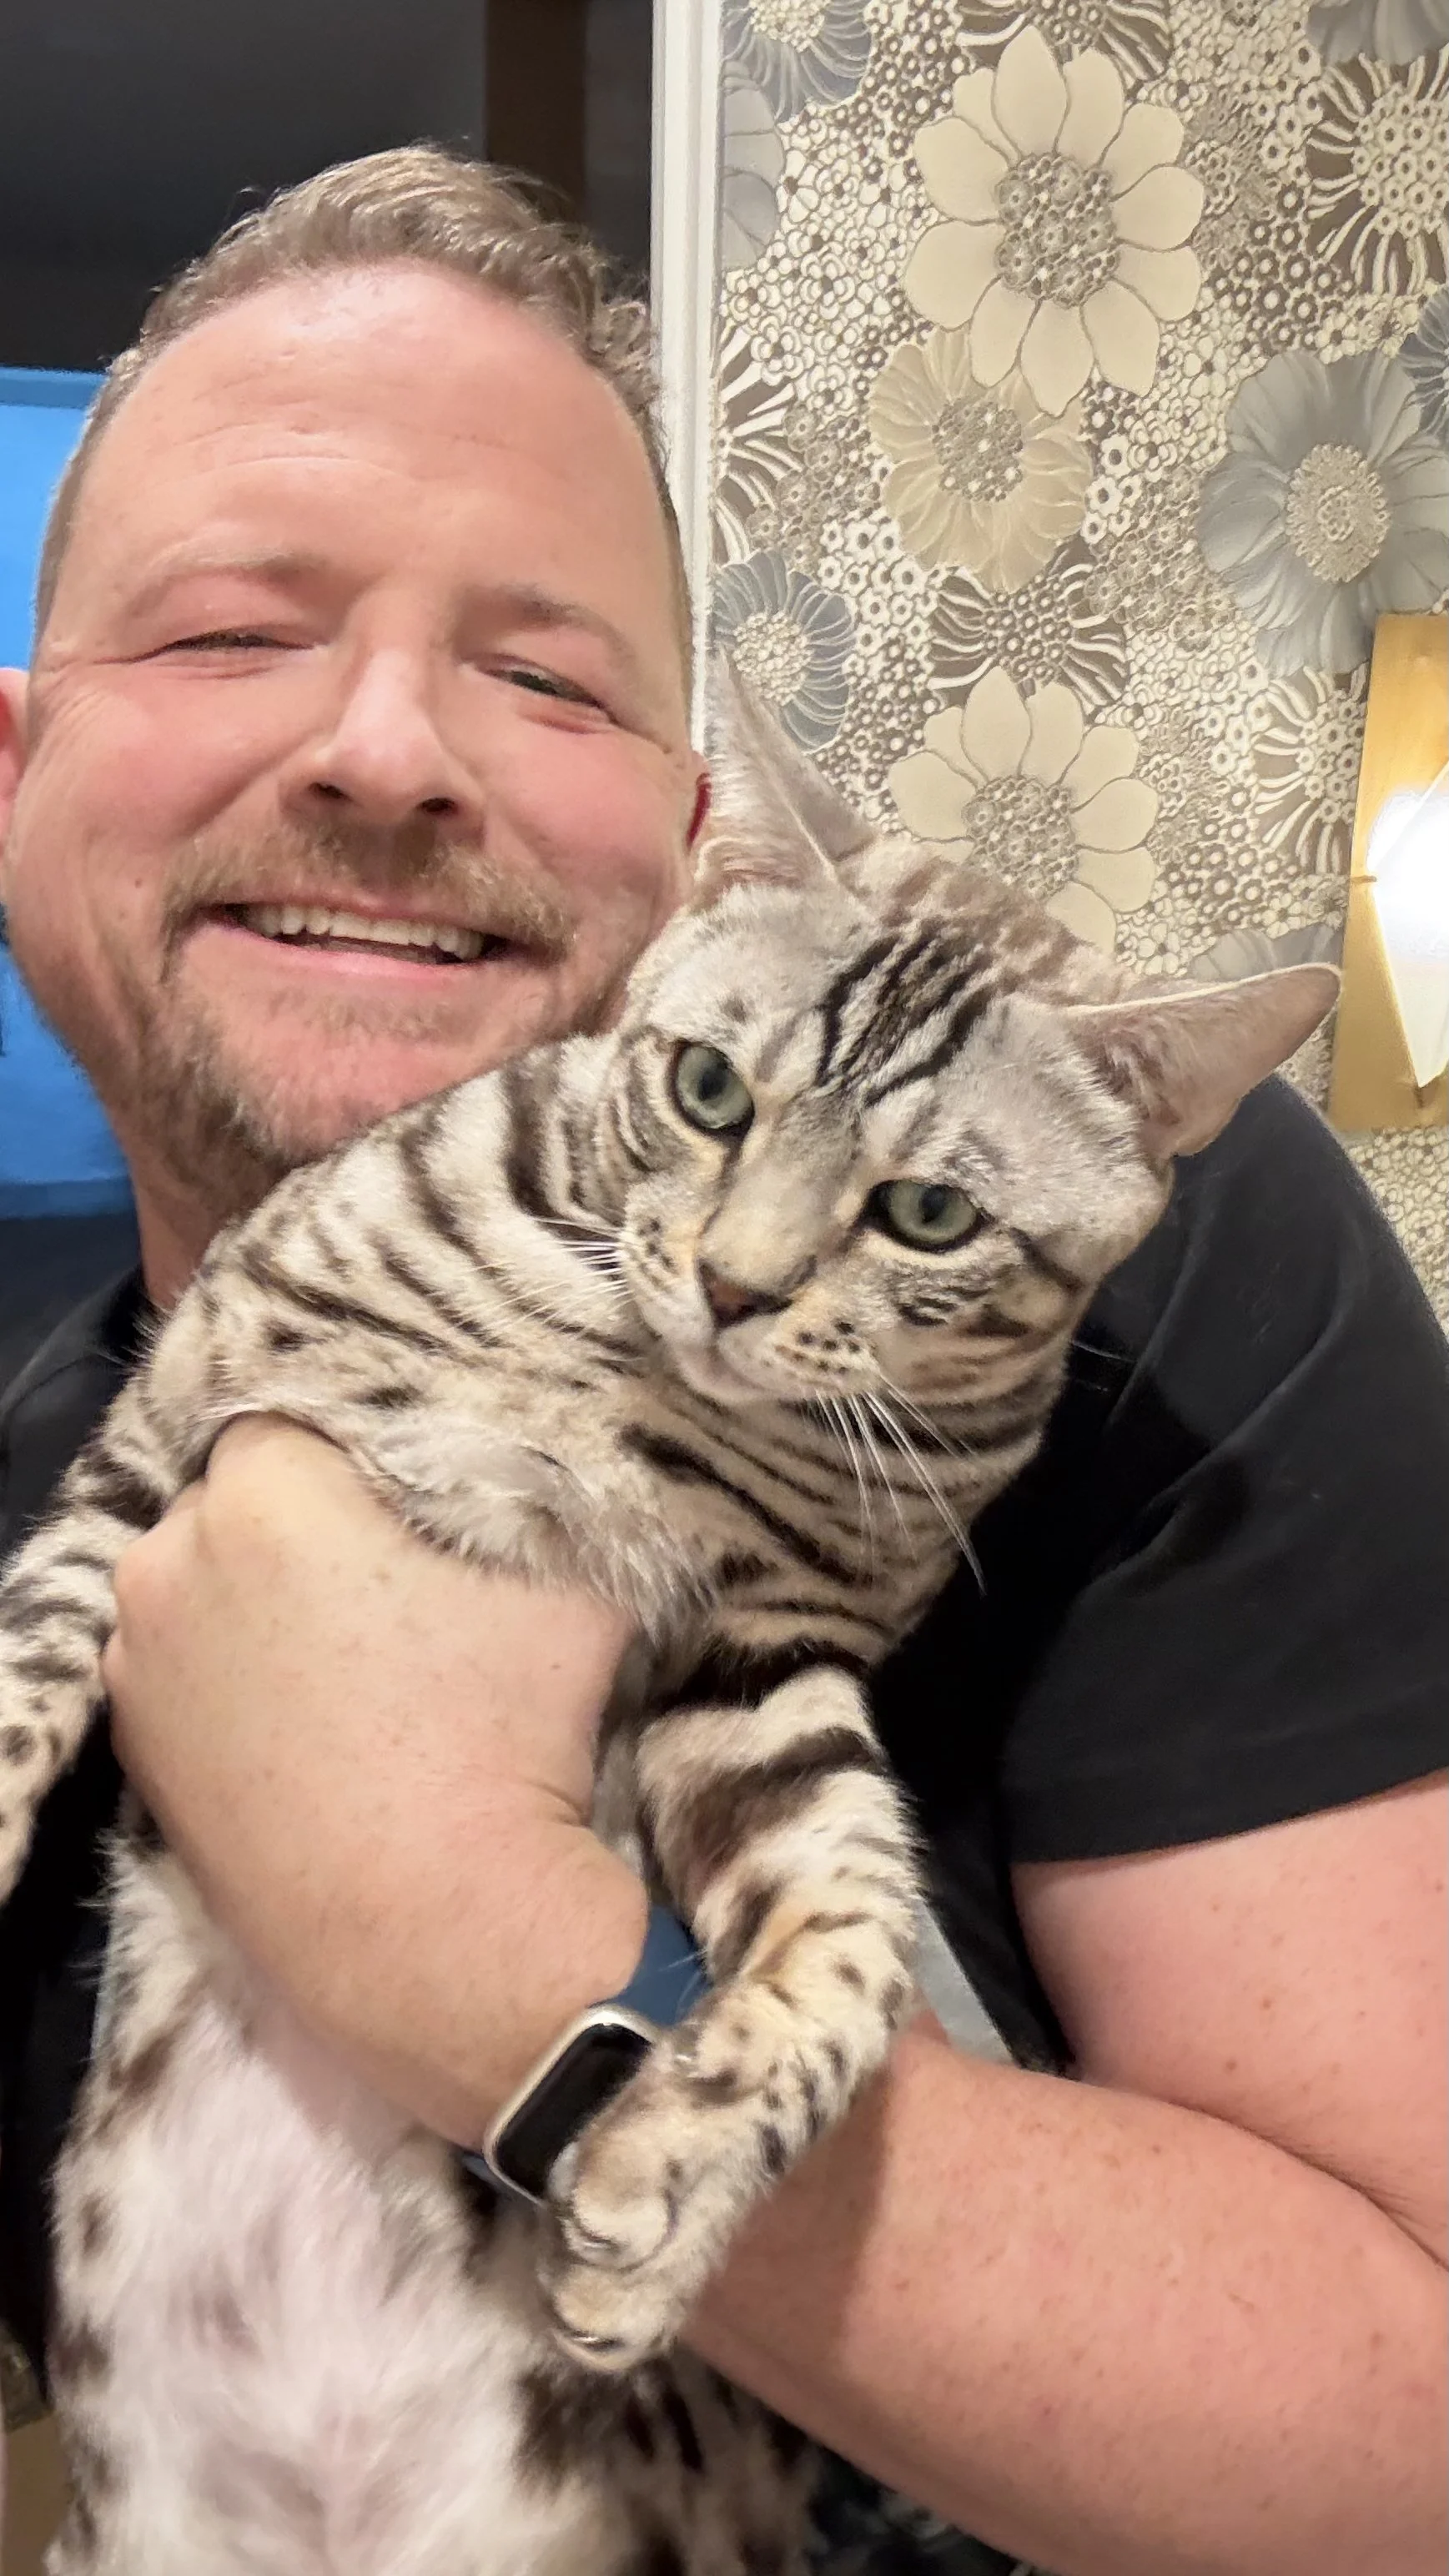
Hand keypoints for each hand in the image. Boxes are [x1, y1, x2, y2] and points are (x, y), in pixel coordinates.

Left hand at [103, 1417, 648, 2141]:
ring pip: (208, 1578)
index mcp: (268, 1493)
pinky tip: (311, 1710)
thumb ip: (545, 1495)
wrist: (443, 1934)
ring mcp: (139, 1659)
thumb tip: (555, 1455)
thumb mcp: (575, 1586)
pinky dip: (236, 1667)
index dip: (369, 1445)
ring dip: (266, 1591)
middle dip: (313, 1516)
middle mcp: (171, 1559)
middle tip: (397, 1567)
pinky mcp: (134, 1746)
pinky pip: (188, 1663)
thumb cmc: (508, 1739)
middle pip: (245, 1494)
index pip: (307, 1413)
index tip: (422, 1488)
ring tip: (355, 1649)